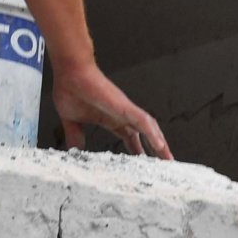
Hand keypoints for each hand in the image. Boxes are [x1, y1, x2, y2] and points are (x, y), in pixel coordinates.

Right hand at [54, 60, 171, 159]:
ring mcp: (125, 111)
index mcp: (111, 120)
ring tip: (168, 159)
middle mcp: (122, 115)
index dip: (138, 152)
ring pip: (149, 129)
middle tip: (165, 164)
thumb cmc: (70, 89)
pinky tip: (159, 146)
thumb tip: (75, 150)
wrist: (69, 72)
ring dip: (159, 144)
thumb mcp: (72, 121)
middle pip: (145, 135)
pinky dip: (152, 134)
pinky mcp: (124, 106)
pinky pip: (142, 122)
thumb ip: (75, 136)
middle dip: (155, 150)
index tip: (144, 165)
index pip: (131, 139)